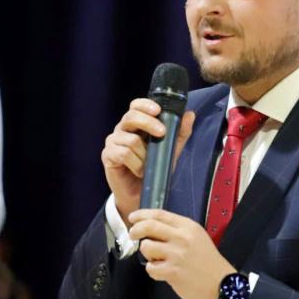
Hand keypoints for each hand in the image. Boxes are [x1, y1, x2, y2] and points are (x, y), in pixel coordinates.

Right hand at [101, 99, 194, 226]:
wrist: (142, 194)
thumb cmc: (154, 168)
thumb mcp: (171, 150)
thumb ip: (180, 133)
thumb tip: (190, 114)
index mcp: (136, 124)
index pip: (136, 106)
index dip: (145, 105)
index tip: (158, 110)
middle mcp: (122, 129)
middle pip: (130, 117)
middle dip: (148, 123)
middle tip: (162, 133)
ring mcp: (113, 141)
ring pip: (130, 139)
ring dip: (144, 154)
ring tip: (148, 165)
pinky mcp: (108, 155)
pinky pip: (123, 154)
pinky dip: (135, 164)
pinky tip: (139, 171)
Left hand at [128, 209, 234, 298]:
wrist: (223, 286)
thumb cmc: (208, 263)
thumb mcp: (197, 238)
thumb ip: (177, 231)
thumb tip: (152, 227)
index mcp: (188, 226)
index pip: (159, 214)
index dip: (142, 215)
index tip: (133, 218)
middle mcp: (182, 238)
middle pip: (149, 226)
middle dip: (135, 230)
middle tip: (132, 235)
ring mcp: (177, 255)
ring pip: (147, 247)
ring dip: (147, 254)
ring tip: (157, 259)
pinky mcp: (173, 272)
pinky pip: (150, 268)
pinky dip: (152, 270)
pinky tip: (161, 272)